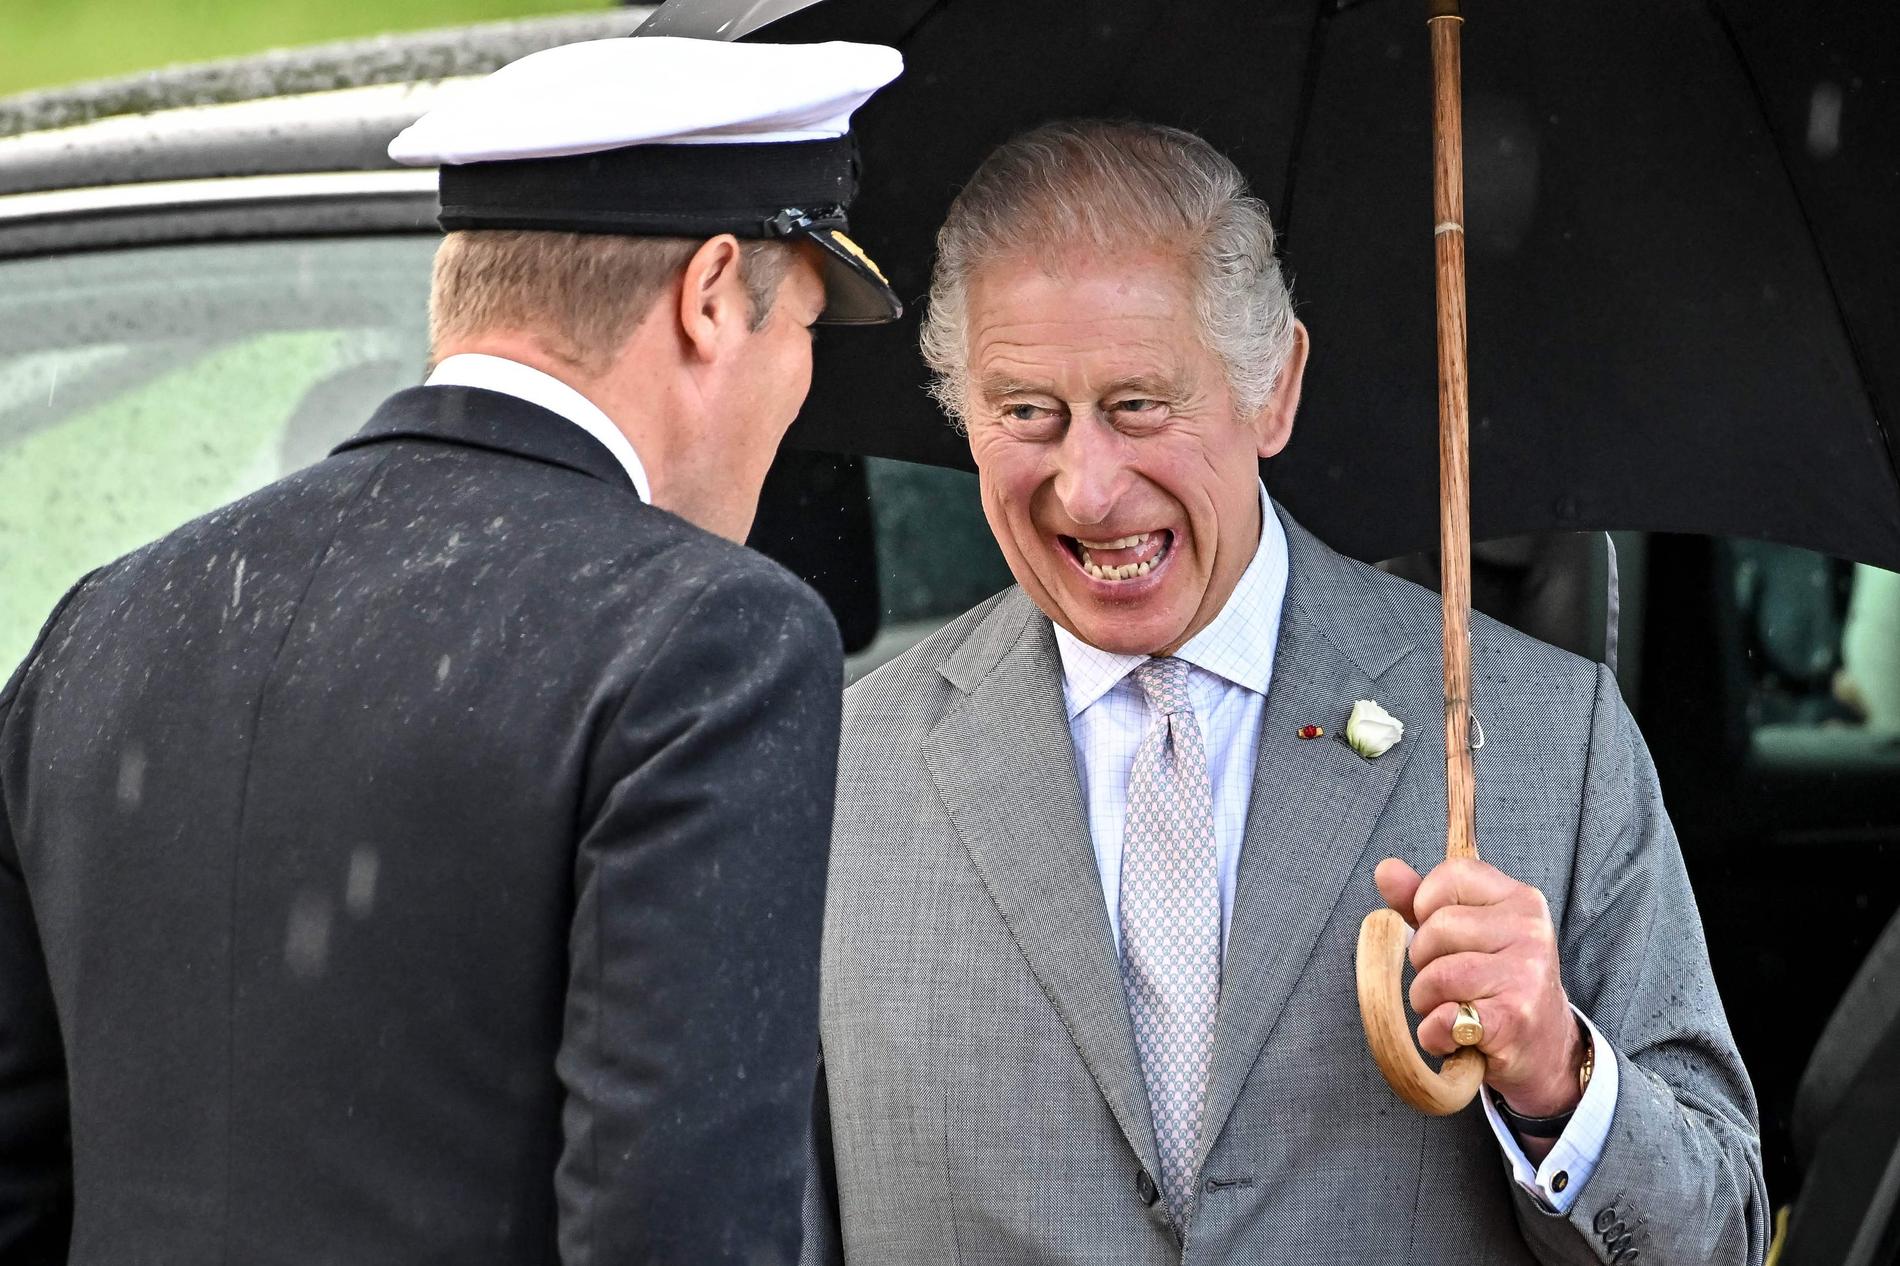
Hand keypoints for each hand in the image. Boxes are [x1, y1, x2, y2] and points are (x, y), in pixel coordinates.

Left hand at [1374, 856, 1585, 1120]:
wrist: (1545, 1050)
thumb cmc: (1497, 984)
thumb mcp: (1468, 934)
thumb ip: (1423, 900)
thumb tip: (1385, 869)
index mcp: (1520, 899)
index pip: (1451, 875)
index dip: (1428, 906)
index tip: (1444, 937)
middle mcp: (1530, 931)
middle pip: (1436, 928)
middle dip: (1425, 962)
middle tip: (1451, 984)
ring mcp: (1527, 974)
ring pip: (1436, 975)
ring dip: (1427, 1002)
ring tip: (1453, 1010)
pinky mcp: (1514, 1019)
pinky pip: (1444, 1018)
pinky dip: (1435, 1034)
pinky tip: (1454, 1037)